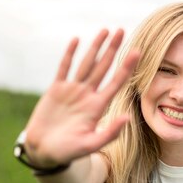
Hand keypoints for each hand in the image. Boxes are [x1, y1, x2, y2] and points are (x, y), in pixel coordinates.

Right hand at [24, 29, 139, 166]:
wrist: (44, 151)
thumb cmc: (68, 152)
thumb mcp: (90, 145)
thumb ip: (109, 133)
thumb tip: (128, 118)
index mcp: (97, 107)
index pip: (116, 83)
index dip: (126, 67)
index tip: (138, 51)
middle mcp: (87, 96)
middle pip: (103, 68)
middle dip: (113, 49)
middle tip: (122, 30)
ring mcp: (72, 91)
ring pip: (86, 64)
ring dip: (95, 47)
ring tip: (105, 30)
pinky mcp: (56, 89)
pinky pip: (64, 68)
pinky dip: (70, 54)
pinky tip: (77, 40)